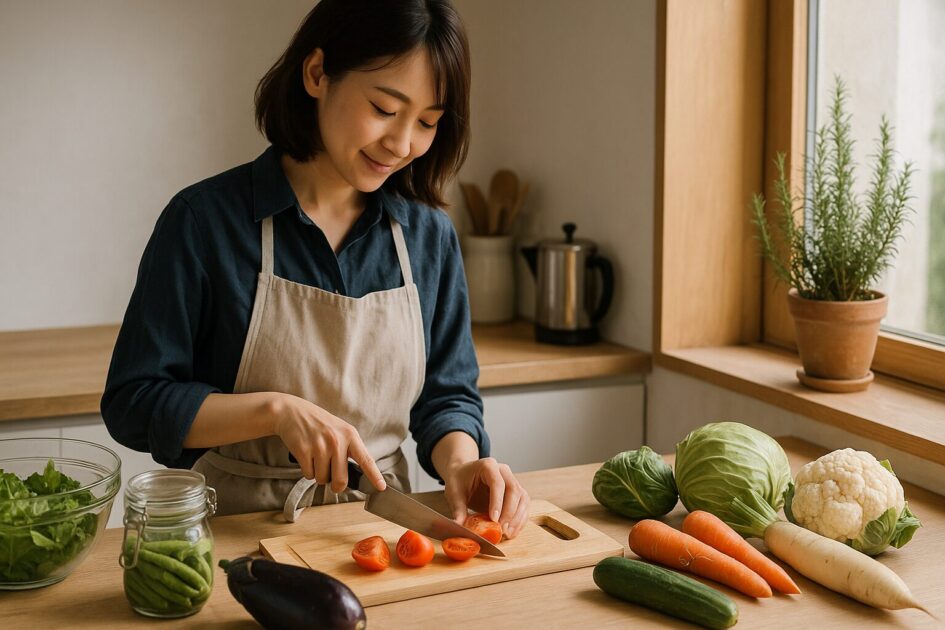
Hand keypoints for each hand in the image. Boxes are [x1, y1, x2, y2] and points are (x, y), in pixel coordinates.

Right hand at [267, 393, 385, 492]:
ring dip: (318, 474)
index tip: (381, 487)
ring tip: (316, 458)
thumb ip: (349, 449)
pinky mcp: (304, 451)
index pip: (365, 459)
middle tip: (333, 482)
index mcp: (350, 435)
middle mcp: (337, 441)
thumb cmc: (318, 423)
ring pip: (322, 479)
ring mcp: (319, 446)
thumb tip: (355, 474)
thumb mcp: (340, 430)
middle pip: (341, 479)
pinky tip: (306, 456)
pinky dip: (307, 470)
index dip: (374, 475)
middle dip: (336, 486)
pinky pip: (308, 475)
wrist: (292, 412)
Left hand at [442, 457, 529, 538]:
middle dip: (509, 512)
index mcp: (488, 465)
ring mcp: (512, 480)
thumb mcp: (454, 493)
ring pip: (522, 498)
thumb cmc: (459, 481)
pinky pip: (524, 504)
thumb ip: (458, 509)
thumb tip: (458, 525)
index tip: (494, 519)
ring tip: (508, 534)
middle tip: (501, 529)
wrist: (463, 474)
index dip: (497, 502)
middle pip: (514, 490)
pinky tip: (512, 531)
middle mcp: (503, 471)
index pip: (497, 483)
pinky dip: (520, 519)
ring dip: (517, 518)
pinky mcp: (516, 491)